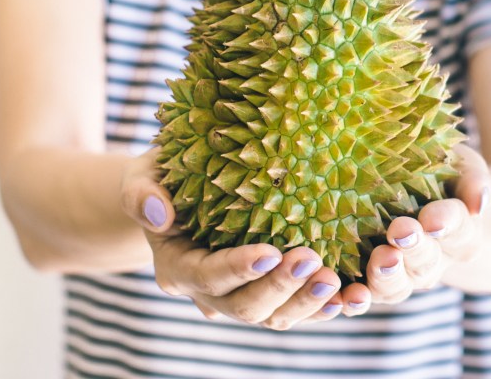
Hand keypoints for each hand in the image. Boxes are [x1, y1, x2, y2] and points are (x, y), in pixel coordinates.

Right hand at [120, 150, 371, 328]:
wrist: (180, 194)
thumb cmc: (165, 176)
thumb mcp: (144, 174)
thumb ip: (141, 191)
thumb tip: (159, 212)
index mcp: (178, 266)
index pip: (207, 276)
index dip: (236, 269)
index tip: (268, 253)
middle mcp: (209, 292)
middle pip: (244, 306)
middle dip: (279, 288)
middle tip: (311, 260)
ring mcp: (242, 297)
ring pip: (275, 316)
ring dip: (306, 302)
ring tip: (335, 279)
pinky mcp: (271, 292)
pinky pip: (297, 309)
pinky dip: (322, 308)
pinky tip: (349, 295)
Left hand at [365, 143, 490, 302]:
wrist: (420, 195)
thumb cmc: (444, 176)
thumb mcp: (463, 168)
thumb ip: (474, 181)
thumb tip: (479, 200)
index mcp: (463, 234)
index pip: (459, 230)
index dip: (447, 223)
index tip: (432, 218)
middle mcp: (435, 262)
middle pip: (426, 263)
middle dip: (414, 249)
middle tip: (400, 231)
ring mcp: (403, 276)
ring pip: (397, 287)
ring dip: (387, 276)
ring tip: (380, 259)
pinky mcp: (372, 282)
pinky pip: (364, 297)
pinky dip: (356, 300)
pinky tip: (349, 295)